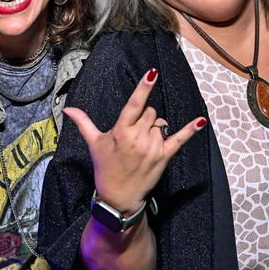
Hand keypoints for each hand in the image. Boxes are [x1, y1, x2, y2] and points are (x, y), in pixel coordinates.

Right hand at [64, 69, 205, 213]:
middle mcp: (138, 137)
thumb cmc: (105, 167)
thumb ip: (83, 123)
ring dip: (155, 129)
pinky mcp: (164, 157)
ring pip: (161, 124)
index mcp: (121, 131)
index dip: (144, 88)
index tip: (152, 73)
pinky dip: (190, 130)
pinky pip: (179, 139)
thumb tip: (68, 109)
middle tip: (135, 134)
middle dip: (145, 118)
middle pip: (150, 113)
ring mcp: (152, 147)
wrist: (118, 196)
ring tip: (143, 145)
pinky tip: (200, 121)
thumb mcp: (94, 144)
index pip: (134, 104)